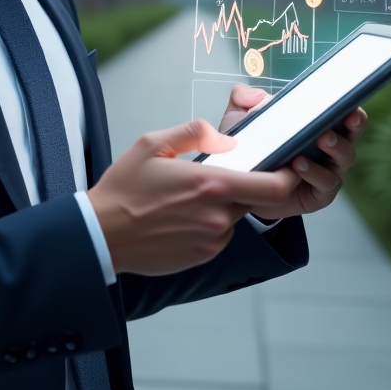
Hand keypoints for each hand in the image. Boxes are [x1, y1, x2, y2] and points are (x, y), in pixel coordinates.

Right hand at [86, 118, 300, 276]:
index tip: (287, 168)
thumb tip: (226, 139)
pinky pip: (219, 235)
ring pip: (234, 217)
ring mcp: (212, 239)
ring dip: (223, 206)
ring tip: (186, 199)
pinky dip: (209, 224)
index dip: (288, 178)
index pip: (273, 187)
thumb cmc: (124, 188)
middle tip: (217, 178)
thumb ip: (195, 133)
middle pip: (254, 200)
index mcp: (210, 184)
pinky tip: (180, 217)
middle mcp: (218, 215)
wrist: (102, 233)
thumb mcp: (152, 143)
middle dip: (244, 187)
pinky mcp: (203, 256)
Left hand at [218, 81, 366, 218]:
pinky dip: (315, 173)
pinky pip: (325, 183)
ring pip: (344, 158)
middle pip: (351, 135)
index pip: (342, 114)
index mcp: (317, 126)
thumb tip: (258, 96)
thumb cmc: (251, 148)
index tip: (350, 100)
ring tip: (321, 140)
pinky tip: (299, 166)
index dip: (350, 107)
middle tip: (345, 116)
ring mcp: (327, 171)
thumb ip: (243, 100)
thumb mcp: (241, 120)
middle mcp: (328, 148)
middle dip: (353, 125)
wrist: (243, 190)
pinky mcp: (320, 194)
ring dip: (335, 148)